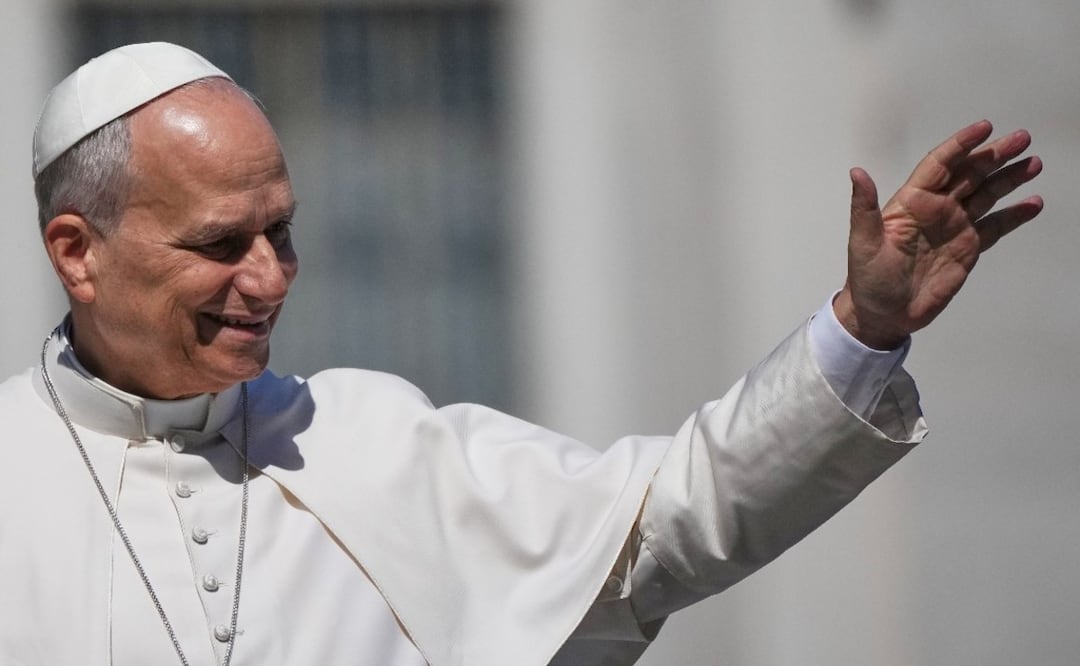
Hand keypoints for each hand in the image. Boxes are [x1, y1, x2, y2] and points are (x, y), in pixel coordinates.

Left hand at [833, 120, 1042, 348]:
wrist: (883, 315)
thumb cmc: (867, 279)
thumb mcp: (862, 242)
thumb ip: (864, 207)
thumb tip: (857, 173)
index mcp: (911, 202)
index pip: (939, 165)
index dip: (961, 145)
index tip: (984, 128)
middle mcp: (936, 209)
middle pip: (970, 174)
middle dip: (995, 155)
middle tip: (1022, 138)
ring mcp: (954, 227)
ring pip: (987, 195)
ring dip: (1009, 178)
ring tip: (1033, 164)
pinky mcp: (968, 248)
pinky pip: (995, 226)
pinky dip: (1014, 215)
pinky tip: (1033, 204)